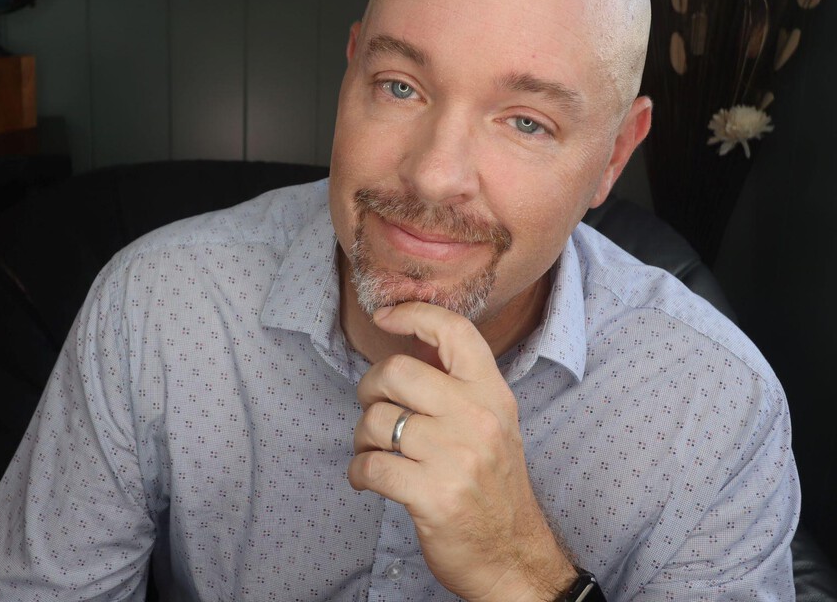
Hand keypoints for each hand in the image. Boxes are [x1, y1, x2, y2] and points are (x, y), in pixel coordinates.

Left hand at [347, 302, 575, 601]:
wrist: (512, 556)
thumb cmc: (491, 486)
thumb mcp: (491, 424)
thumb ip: (457, 385)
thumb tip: (413, 341)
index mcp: (493, 394)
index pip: (454, 331)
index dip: (413, 313)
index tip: (386, 316)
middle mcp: (478, 418)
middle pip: (396, 372)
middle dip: (370, 388)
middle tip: (375, 409)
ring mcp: (457, 457)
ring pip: (376, 420)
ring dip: (362, 437)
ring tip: (376, 451)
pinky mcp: (433, 495)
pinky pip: (369, 465)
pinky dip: (358, 472)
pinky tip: (369, 479)